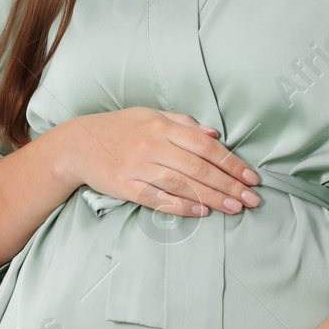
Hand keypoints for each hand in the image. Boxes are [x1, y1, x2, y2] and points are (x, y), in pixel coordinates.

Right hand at [55, 107, 259, 215]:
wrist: (76, 144)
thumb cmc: (118, 128)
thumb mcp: (149, 115)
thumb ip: (182, 123)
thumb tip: (214, 134)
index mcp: (161, 126)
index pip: (205, 145)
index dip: (231, 162)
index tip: (251, 176)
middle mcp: (152, 145)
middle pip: (199, 168)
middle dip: (230, 184)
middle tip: (252, 198)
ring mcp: (138, 166)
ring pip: (183, 184)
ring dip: (213, 197)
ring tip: (235, 207)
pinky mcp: (125, 186)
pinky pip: (158, 198)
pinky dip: (182, 206)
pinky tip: (202, 212)